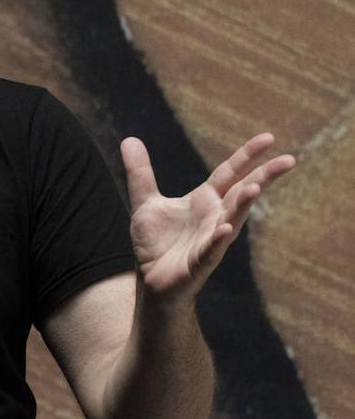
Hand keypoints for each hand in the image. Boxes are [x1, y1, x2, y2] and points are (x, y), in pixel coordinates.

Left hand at [122, 132, 294, 308]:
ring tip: (254, 188)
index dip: (247, 156)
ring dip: (242, 205)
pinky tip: (225, 229)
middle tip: (289, 160)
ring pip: (232, 219)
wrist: (151, 280)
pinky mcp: (200, 262)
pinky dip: (218, 239)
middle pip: (242, 192)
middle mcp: (214, 217)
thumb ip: (140, 172)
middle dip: (263, 177)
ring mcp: (211, 240)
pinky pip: (212, 249)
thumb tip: (129, 139)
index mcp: (204, 200)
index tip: (269, 138)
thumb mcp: (144, 201)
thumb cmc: (156, 242)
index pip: (229, 172)